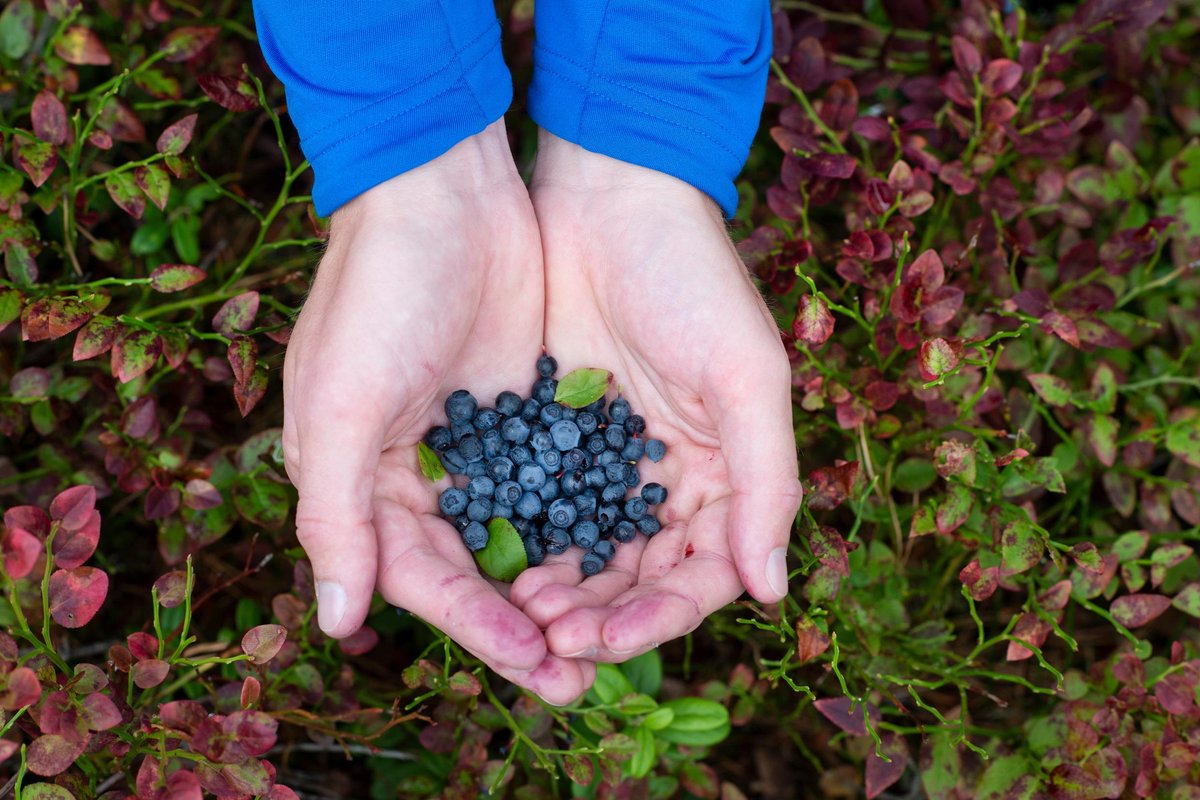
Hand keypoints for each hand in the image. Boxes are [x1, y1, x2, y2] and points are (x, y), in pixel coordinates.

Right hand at [282, 122, 592, 702]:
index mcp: (365, 483)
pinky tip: (627, 560)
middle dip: (528, 626)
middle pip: (479, 573)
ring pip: (525, 538)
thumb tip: (337, 620)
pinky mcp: (530, 412)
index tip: (536, 665)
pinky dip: (586, 524)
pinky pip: (561, 485)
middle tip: (582, 678)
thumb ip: (335, 513)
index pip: (423, 580)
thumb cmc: (378, 290)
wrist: (445, 188)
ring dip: (563, 588)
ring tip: (611, 636)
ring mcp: (481, 445)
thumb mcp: (340, 401)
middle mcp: (422, 475)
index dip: (477, 628)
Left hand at [509, 132, 802, 660]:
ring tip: (521, 612)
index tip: (607, 639)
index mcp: (725, 473)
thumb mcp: (745, 374)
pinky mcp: (550, 436)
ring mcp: (606, 461)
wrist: (610, 194)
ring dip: (558, 593)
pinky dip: (522, 543)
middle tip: (551, 637)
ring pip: (585, 555)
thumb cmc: (692, 276)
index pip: (702, 574)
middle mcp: (668, 479)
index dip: (659, 617)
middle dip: (600, 616)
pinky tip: (494, 566)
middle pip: (638, 580)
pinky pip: (538, 508)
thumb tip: (772, 592)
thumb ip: (764, 482)